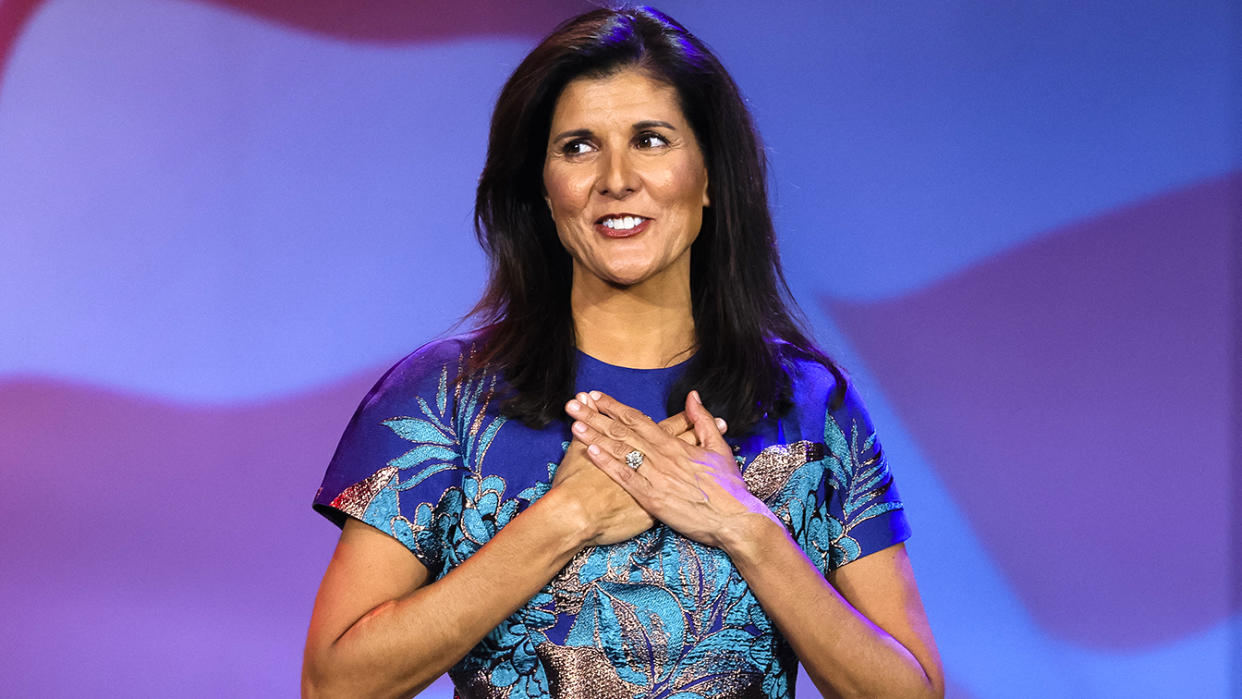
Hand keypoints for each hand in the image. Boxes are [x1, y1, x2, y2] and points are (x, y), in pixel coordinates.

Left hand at [566, 390, 778, 550]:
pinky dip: (608, 464)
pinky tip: (591, 452)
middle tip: (574, 404)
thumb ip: (702, 420)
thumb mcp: (719, 447)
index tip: (596, 396)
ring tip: (575, 422)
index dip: (615, 407)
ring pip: (621, 451)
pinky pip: (626, 478)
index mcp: (676, 444)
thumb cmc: (729, 486)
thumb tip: (692, 396)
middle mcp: (663, 457)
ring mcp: (656, 478)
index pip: (639, 420)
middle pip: (623, 432)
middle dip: (596, 416)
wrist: (735, 520)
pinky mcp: (653, 499)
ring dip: (595, 435)